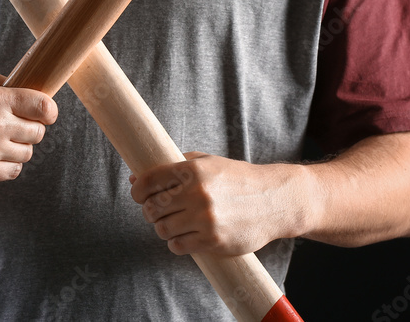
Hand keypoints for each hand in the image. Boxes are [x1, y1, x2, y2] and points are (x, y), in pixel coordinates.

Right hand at [0, 71, 56, 181]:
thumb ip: (7, 87)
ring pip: (27, 153)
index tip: (46, 115)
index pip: (43, 107)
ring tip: (4, 142)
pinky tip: (0, 157)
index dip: (49, 112)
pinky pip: (13, 171)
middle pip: (38, 133)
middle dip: (32, 130)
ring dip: (20, 148)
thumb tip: (35, 94)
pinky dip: (10, 166)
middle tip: (18, 128)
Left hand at [130, 152, 308, 256]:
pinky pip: (177, 246)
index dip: (137, 190)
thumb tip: (135, 176)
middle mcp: (197, 194)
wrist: (274, 201)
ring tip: (176, 222)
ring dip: (164, 227)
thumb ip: (174, 167)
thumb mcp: (208, 163)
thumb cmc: (238, 179)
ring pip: (162, 229)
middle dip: (150, 210)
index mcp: (193, 170)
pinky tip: (186, 235)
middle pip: (151, 208)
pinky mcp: (212, 241)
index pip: (148, 182)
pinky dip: (177, 242)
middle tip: (159, 210)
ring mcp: (205, 219)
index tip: (139, 195)